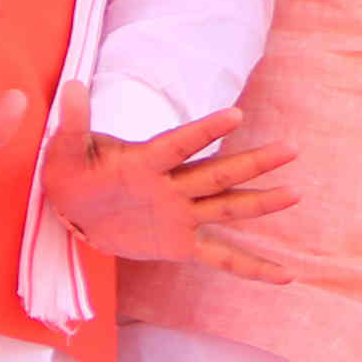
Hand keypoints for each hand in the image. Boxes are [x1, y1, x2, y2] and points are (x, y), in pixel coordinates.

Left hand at [36, 83, 298, 278]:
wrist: (74, 209)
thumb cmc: (72, 174)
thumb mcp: (66, 151)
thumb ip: (73, 124)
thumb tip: (72, 86)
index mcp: (147, 161)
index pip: (180, 144)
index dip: (206, 131)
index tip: (236, 116)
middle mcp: (173, 186)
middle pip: (219, 174)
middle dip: (253, 164)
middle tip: (289, 149)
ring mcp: (182, 215)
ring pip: (228, 207)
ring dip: (260, 203)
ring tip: (294, 194)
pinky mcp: (182, 243)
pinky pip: (223, 256)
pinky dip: (252, 266)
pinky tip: (284, 275)